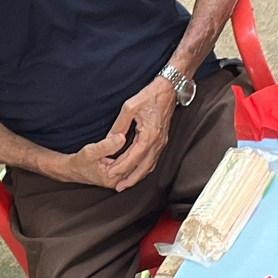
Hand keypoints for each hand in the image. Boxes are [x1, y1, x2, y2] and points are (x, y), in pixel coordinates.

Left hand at [99, 77, 177, 191]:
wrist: (168, 89)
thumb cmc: (149, 96)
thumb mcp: (129, 107)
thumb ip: (119, 125)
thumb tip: (110, 139)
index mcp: (149, 136)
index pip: (133, 158)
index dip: (121, 167)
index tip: (110, 174)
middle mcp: (158, 142)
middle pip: (144, 168)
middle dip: (130, 179)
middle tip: (117, 187)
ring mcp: (162, 142)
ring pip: (150, 166)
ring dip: (138, 176)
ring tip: (126, 183)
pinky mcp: (162, 140)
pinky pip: (154, 160)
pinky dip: (145, 168)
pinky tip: (138, 170)